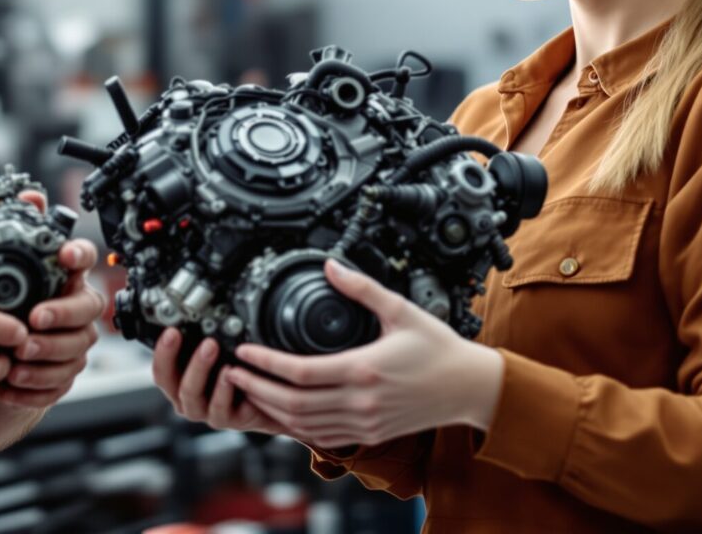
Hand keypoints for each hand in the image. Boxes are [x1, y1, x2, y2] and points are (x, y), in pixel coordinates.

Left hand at [0, 190, 103, 408]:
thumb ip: (18, 227)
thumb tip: (30, 196)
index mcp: (64, 275)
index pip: (85, 257)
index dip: (79, 255)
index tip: (64, 254)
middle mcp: (76, 306)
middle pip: (86, 311)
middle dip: (61, 317)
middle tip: (32, 322)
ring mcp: (73, 342)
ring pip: (74, 351)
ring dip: (45, 358)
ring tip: (15, 361)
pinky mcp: (63, 375)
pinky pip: (58, 385)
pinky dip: (34, 388)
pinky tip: (9, 386)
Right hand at [150, 328, 286, 435]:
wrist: (267, 401)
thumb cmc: (237, 374)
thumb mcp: (217, 357)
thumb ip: (201, 344)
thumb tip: (196, 317)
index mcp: (179, 383)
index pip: (161, 370)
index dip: (162, 352)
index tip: (171, 331)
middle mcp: (188, 399)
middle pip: (171, 383)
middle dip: (178, 356)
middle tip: (196, 338)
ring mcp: (205, 412)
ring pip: (191, 394)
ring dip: (199, 368)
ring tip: (212, 348)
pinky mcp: (226, 420)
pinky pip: (219, 408)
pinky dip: (223, 389)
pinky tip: (231, 373)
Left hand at [222, 259, 504, 449]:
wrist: (469, 387)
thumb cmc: (439, 348)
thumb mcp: (400, 310)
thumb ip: (362, 288)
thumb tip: (331, 266)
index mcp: (364, 369)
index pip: (300, 372)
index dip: (266, 363)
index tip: (244, 351)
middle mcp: (361, 401)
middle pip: (293, 403)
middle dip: (257, 388)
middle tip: (233, 371)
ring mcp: (364, 423)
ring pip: (303, 425)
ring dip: (271, 410)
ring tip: (248, 390)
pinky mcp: (369, 434)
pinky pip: (322, 436)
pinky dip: (295, 427)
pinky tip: (281, 413)